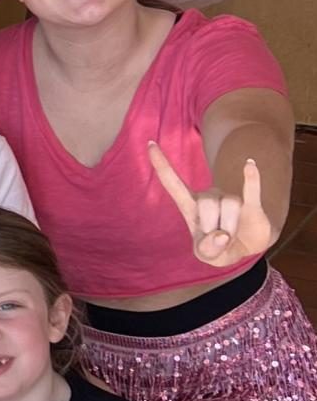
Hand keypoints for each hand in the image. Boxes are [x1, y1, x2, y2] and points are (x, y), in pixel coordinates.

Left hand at [149, 141, 271, 266]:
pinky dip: (251, 179)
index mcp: (189, 207)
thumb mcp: (208, 256)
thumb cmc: (220, 248)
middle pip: (207, 204)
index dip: (161, 164)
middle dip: (214, 227)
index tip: (149, 144)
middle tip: (219, 240)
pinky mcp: (251, 203)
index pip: (172, 182)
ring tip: (232, 235)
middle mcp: (208, 197)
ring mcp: (230, 198)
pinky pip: (251, 189)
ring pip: (230, 205)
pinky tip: (249, 164)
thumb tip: (221, 236)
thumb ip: (207, 250)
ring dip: (231, 226)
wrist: (248, 247)